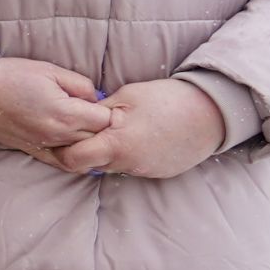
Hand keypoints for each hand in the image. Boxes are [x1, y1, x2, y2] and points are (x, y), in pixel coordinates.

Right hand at [0, 57, 113, 166]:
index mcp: (66, 113)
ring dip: (89, 141)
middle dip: (102, 127)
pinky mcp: (33, 151)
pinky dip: (75, 157)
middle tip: (97, 113)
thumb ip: (81, 85)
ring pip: (83, 153)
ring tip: (87, 127)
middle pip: (98, 139)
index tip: (104, 102)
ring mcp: (45, 146)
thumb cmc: (10, 76)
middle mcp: (58, 135)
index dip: (109, 110)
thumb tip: (96, 98)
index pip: (107, 120)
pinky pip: (63, 163)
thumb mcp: (50, 70)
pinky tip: (77, 147)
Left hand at [51, 77, 229, 179]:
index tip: (57, 140)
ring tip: (117, 132)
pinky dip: (128, 156)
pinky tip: (138, 139)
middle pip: (91, 165)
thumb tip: (76, 118)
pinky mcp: (159, 173)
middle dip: (83, 151)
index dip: (61, 150)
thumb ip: (97, 112)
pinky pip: (133, 167)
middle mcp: (129, 163)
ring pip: (112, 166)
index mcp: (116, 144)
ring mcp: (145, 171)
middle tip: (85, 133)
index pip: (73, 159)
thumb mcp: (126, 96)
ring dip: (107, 153)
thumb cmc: (167, 99)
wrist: (212, 112)